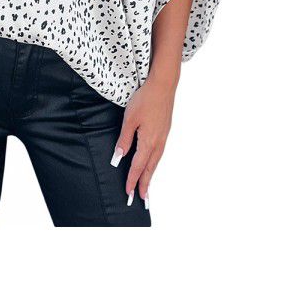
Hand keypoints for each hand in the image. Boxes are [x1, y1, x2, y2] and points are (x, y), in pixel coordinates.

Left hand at [112, 73, 177, 205]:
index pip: (138, 166)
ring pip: (155, 162)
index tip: (129, 193)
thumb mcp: (130, 119)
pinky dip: (154, 164)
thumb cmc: (145, 99)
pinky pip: (159, 154)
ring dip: (150, 175)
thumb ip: (124, 140)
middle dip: (145, 184)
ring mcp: (163, 137)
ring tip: (147, 186)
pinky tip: (151, 164)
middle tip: (142, 199)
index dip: (132, 181)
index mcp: (148, 141)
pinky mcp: (165, 132)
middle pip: (150, 168)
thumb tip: (119, 158)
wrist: (163, 86)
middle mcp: (158, 143)